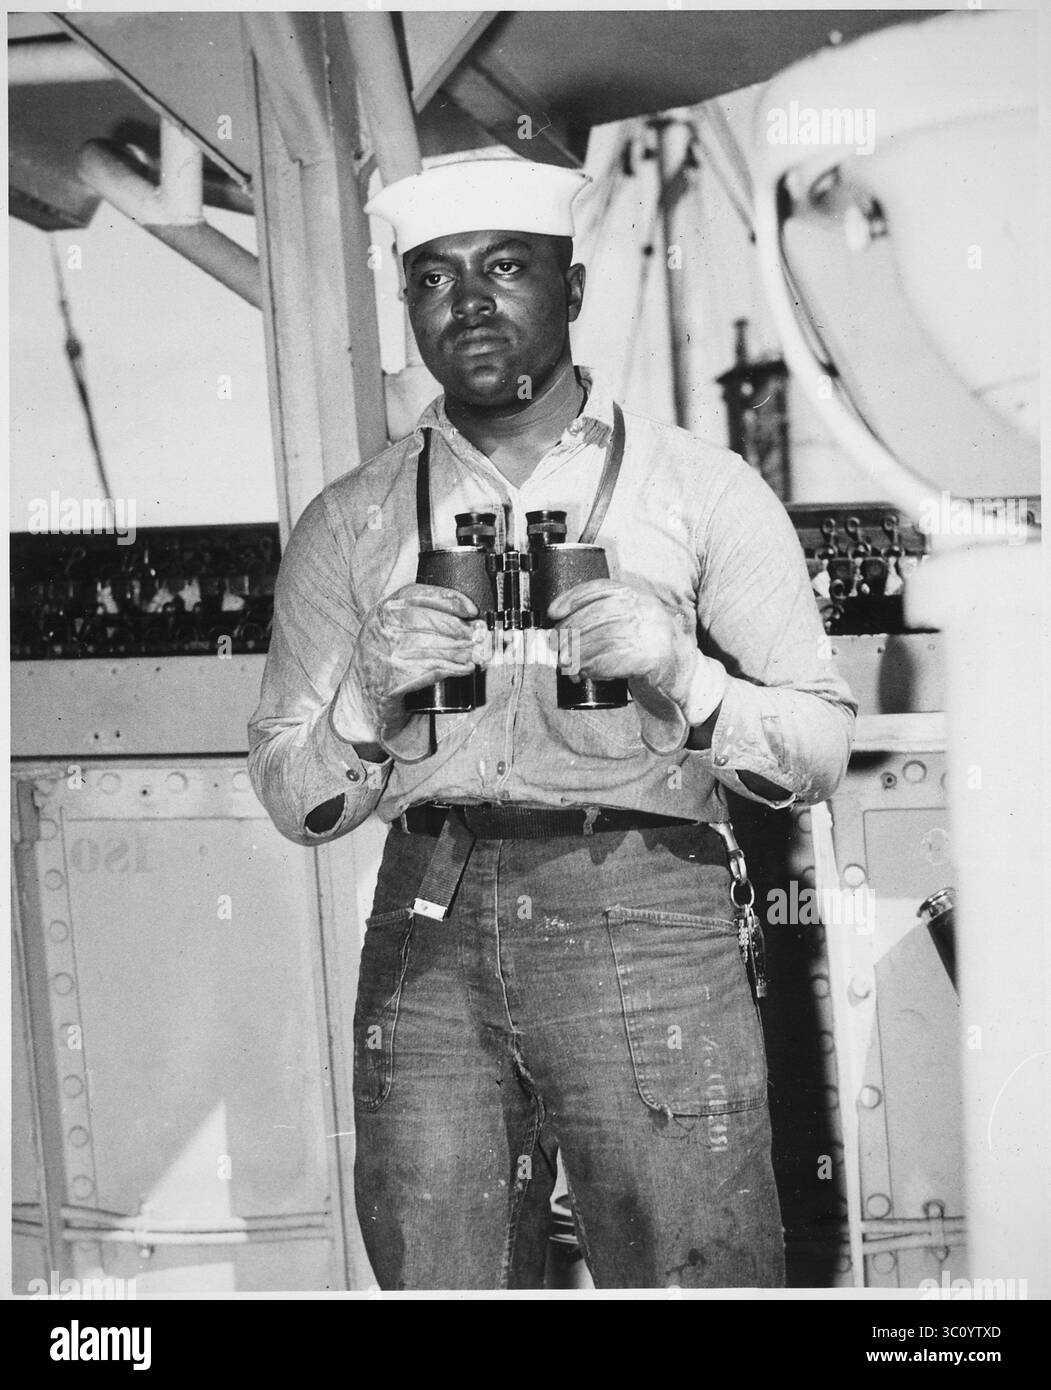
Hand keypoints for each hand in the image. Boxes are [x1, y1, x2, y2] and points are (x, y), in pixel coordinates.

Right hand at [337, 583, 481, 742]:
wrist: (360, 699)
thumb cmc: (384, 661)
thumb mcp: (392, 631)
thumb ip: (418, 619)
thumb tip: (466, 620)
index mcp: (382, 611)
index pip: (417, 594)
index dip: (449, 599)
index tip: (471, 609)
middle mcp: (380, 629)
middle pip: (428, 620)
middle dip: (460, 627)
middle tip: (479, 635)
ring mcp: (385, 655)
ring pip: (432, 646)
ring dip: (461, 650)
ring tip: (477, 653)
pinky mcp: (391, 679)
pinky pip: (430, 670)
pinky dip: (453, 669)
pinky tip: (466, 669)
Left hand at [546, 579, 724, 724]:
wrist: (685, 677)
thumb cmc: (649, 652)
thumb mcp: (630, 626)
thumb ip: (605, 620)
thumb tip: (561, 628)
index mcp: (639, 596)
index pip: (601, 588)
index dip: (573, 598)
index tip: (553, 612)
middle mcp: (647, 609)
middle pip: (598, 614)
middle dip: (570, 631)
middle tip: (555, 649)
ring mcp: (653, 632)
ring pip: (603, 638)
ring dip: (579, 654)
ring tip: (567, 666)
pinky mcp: (654, 657)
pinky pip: (616, 659)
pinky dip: (595, 667)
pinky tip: (586, 673)